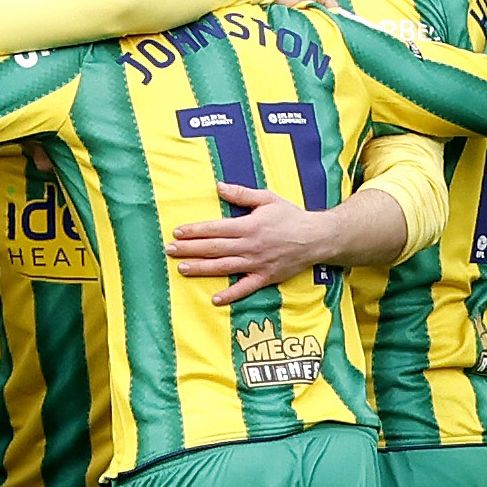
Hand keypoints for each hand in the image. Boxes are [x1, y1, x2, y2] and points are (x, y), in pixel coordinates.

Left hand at [165, 184, 328, 305]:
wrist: (316, 237)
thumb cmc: (290, 216)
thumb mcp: (267, 199)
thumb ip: (241, 194)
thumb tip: (218, 186)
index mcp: (248, 226)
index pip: (215, 229)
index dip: (195, 231)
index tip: (177, 232)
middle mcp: (250, 246)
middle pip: (214, 248)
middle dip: (190, 249)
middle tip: (169, 250)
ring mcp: (257, 264)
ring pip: (224, 267)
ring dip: (201, 269)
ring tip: (182, 269)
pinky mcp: (265, 277)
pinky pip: (246, 288)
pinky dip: (231, 295)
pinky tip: (215, 300)